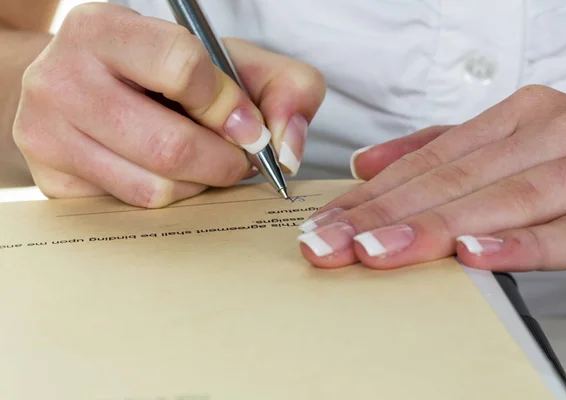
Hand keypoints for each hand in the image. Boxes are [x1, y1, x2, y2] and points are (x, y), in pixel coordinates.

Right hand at [13, 3, 324, 206]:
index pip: (182, 67)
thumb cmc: (164, 75)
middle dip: (223, 162)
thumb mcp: (228, 62)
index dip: (229, 106)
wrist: (86, 88)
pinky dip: (171, 199)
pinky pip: (134, 209)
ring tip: (202, 162)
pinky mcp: (53, 181)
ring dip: (199, 184)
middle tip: (235, 159)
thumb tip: (286, 151)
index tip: (247, 127)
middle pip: (170, 145)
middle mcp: (61, 78)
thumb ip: (284, 87)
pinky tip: (171, 175)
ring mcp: (47, 134)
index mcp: (105, 29)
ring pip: (154, 188)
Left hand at [298, 85, 565, 271]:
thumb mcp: (510, 142)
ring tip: (376, 251)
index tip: (324, 224)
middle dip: (381, 216)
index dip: (369, 195)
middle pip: (450, 180)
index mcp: (517, 118)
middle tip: (328, 244)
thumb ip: (442, 150)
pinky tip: (474, 255)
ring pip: (498, 200)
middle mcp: (548, 133)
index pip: (426, 161)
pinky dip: (520, 243)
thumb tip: (366, 162)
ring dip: (432, 228)